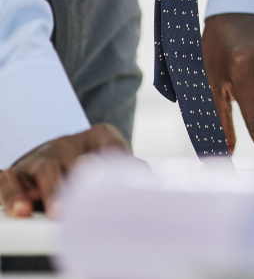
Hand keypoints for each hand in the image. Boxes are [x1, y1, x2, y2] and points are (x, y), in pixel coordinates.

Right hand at [0, 124, 129, 217]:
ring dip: (51, 192)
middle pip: (76, 160)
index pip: (112, 145)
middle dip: (80, 182)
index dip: (118, 157)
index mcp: (98, 137)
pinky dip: (13, 195)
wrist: (51, 160)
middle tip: (85, 202)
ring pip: (45, 170)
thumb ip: (127, 169)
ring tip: (57, 213)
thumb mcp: (110, 161)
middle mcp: (67, 144)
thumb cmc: (88, 166)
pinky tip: (20, 211)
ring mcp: (39, 158)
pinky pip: (9, 181)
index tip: (124, 171)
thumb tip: (144, 177)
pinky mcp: (15, 174)